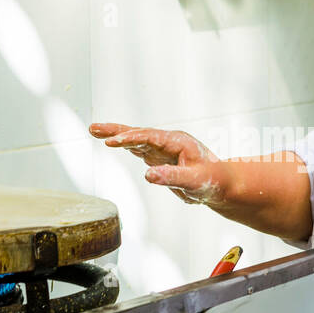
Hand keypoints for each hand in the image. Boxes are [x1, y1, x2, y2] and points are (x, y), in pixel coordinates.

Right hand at [89, 122, 227, 205]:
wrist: (220, 184)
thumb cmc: (211, 181)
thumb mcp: (194, 182)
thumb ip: (172, 177)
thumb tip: (148, 175)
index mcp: (178, 142)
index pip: (149, 137)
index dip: (129, 139)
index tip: (112, 142)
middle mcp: (168, 141)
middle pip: (138, 133)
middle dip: (116, 131)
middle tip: (94, 128)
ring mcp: (163, 148)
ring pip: (136, 139)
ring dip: (116, 136)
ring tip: (95, 131)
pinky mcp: (159, 157)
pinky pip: (139, 148)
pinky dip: (125, 145)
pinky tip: (112, 142)